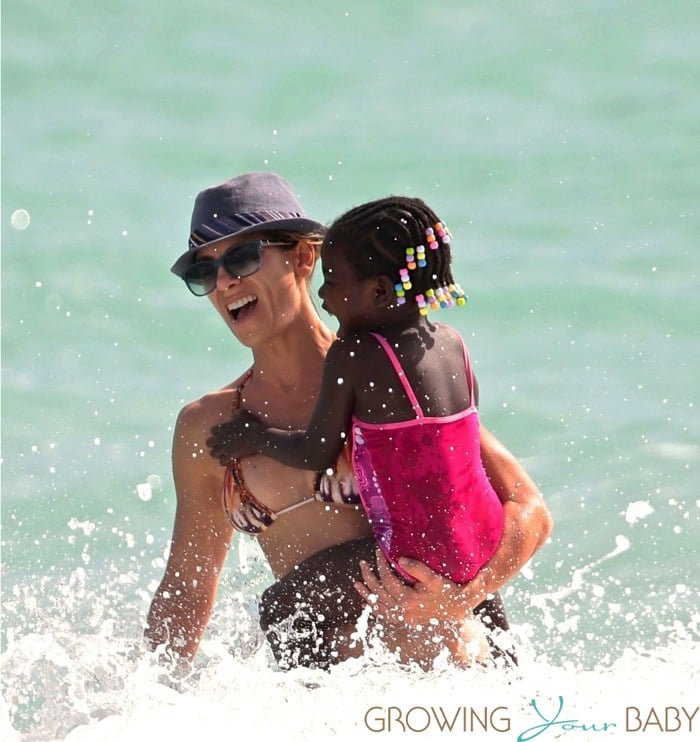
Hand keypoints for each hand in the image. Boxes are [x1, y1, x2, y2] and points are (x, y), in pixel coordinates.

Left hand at [207, 409, 259, 464]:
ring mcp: (224, 447)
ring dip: (218, 454)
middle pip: (209, 443)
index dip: (216, 433)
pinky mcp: (230, 456)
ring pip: (213, 454)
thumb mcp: (245, 414)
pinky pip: (222, 462)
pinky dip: (224, 462)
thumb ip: (238, 412)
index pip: (212, 430)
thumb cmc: (251, 424)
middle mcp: (221, 438)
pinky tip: (229, 460)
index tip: (222, 434)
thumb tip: (235, 412)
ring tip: (223, 454)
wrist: (257, 437)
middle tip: (220, 446)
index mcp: (223, 427)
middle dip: (213, 444)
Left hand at [354, 550, 474, 628]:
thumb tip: (399, 559)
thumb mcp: (435, 578)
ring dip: (367, 594)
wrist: (457, 613)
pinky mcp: (405, 621)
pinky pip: (385, 616)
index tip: (377, 551)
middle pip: (379, 593)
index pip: (387, 579)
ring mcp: (403, 618)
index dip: (380, 564)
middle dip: (368, 577)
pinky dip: (374, 609)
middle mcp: (403, 611)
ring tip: (356, 584)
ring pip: (378, 606)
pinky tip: (366, 604)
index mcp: (409, 599)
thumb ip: (418, 569)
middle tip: (362, 563)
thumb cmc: (448, 592)